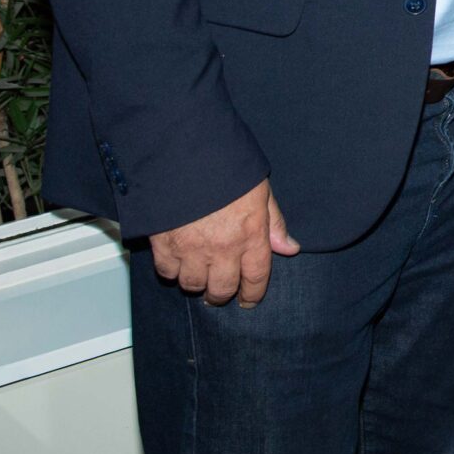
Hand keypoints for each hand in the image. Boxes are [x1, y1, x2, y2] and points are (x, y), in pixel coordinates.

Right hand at [148, 179, 298, 306]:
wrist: (183, 152)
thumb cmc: (225, 166)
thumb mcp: (260, 189)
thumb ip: (274, 222)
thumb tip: (290, 248)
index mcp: (250, 233)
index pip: (256, 277)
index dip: (252, 294)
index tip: (248, 301)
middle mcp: (222, 247)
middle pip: (222, 289)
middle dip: (222, 295)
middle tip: (220, 292)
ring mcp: (191, 248)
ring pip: (193, 284)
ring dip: (196, 283)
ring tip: (198, 275)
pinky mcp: (163, 243)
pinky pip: (167, 272)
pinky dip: (172, 270)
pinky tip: (177, 261)